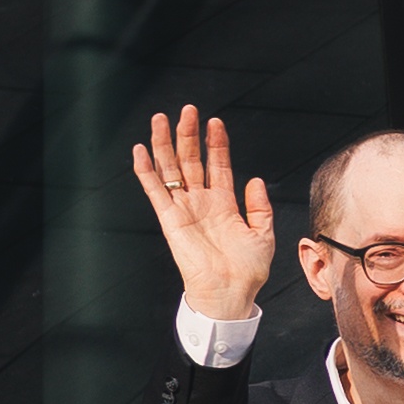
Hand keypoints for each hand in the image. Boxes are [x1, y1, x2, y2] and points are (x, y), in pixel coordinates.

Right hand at [133, 107, 276, 320]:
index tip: (215, 122)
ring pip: (171, 169)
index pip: (218, 165)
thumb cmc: (248, 270)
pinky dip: (146, 170)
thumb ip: (259, 207)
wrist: (231, 293)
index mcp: (224, 203)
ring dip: (165, 144)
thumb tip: (256, 180)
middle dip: (189, 134)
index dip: (216, 143)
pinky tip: (140, 150)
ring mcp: (184, 208)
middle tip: (188, 110)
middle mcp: (202, 202)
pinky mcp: (170, 219)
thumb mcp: (263, 234)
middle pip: (192, 160)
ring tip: (161, 119)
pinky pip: (155, 191)